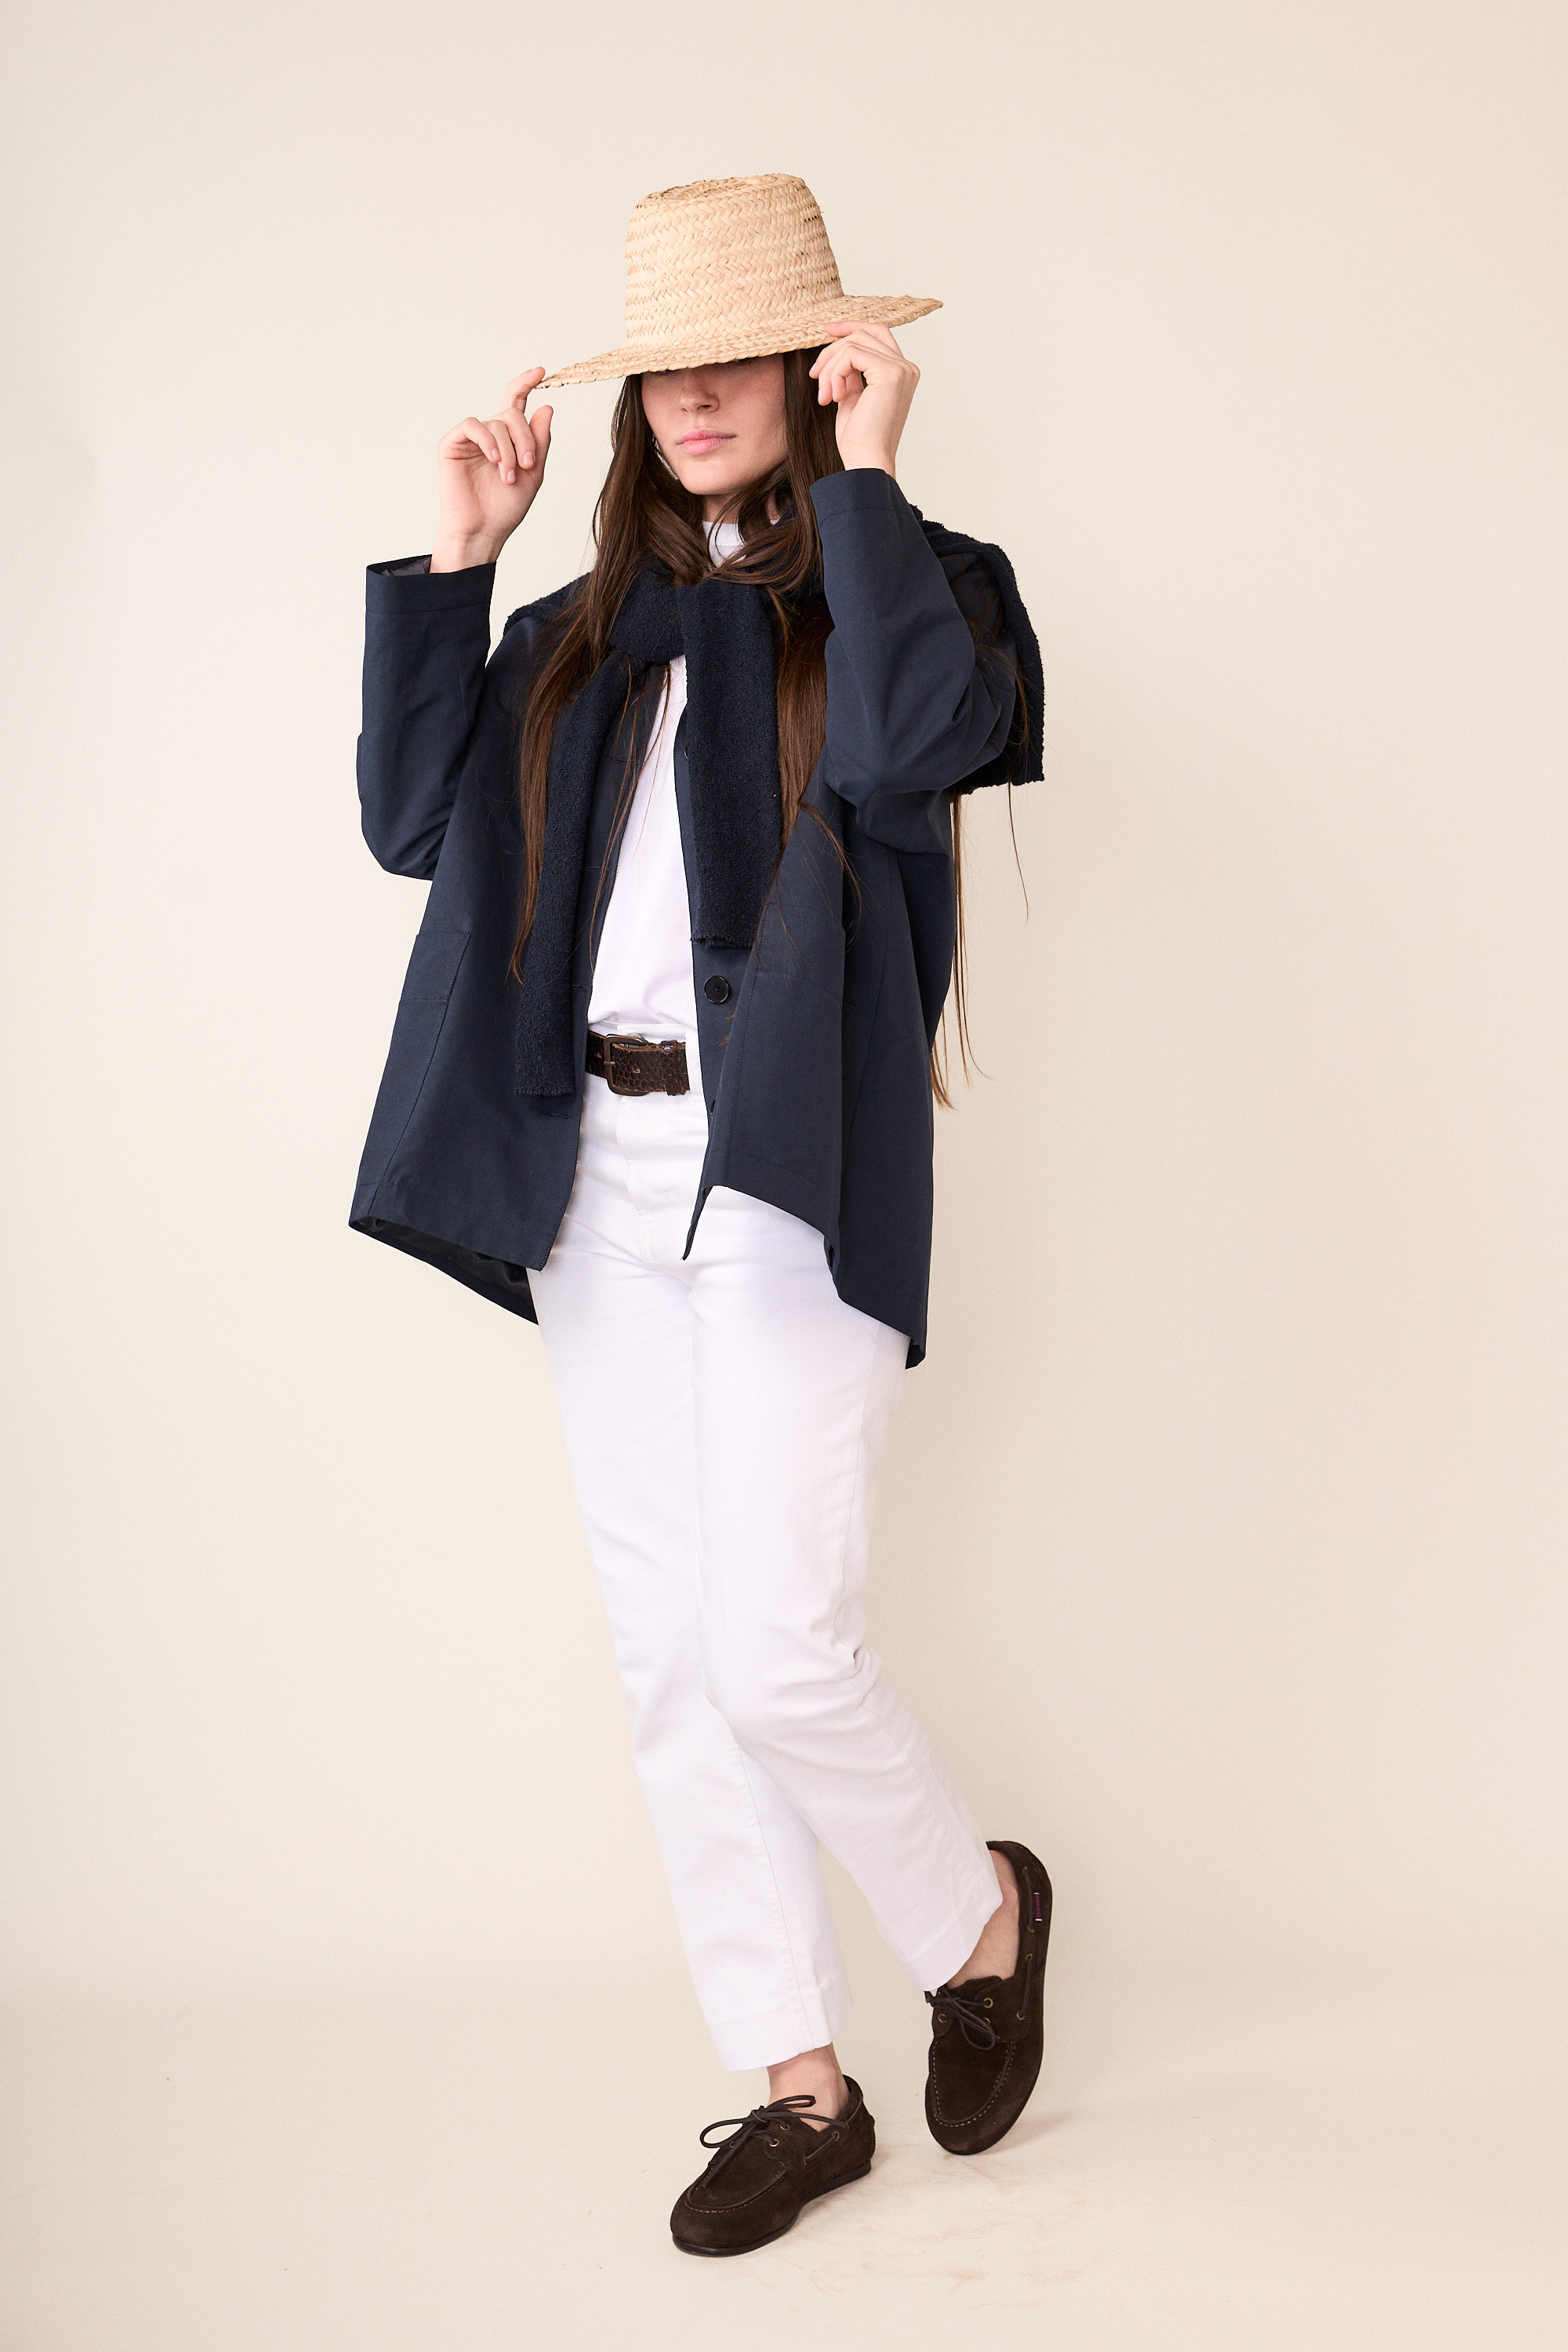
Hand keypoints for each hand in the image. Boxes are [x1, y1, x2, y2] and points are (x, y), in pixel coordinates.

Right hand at [431, 367, 554, 569]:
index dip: (526, 384)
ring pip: (495, 422)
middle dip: (525, 438)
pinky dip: (488, 440)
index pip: (516, 403)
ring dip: (509, 448)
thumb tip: (547, 406)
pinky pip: (473, 426)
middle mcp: (489, 435)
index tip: (541, 371)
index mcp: (508, 439)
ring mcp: (470, 438)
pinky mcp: (452, 444)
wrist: (483, 531)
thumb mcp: (534, 473)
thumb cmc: (505, 508)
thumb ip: (540, 441)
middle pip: (512, 413)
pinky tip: (494, 460)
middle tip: (528, 465)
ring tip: (509, 475)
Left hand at [808, 322, 917, 476]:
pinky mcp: (890, 373)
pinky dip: (835, 373)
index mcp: (901, 374)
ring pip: (854, 343)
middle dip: (833, 348)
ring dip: (830, 368)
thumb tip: (837, 353)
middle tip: (814, 373)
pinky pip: (851, 354)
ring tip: (824, 396)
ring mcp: (901, 369)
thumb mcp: (852, 398)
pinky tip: (833, 398)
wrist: (866, 462)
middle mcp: (906, 368)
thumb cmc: (859, 440)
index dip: (852, 328)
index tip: (826, 332)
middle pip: (865, 333)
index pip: (877, 334)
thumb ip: (851, 373)